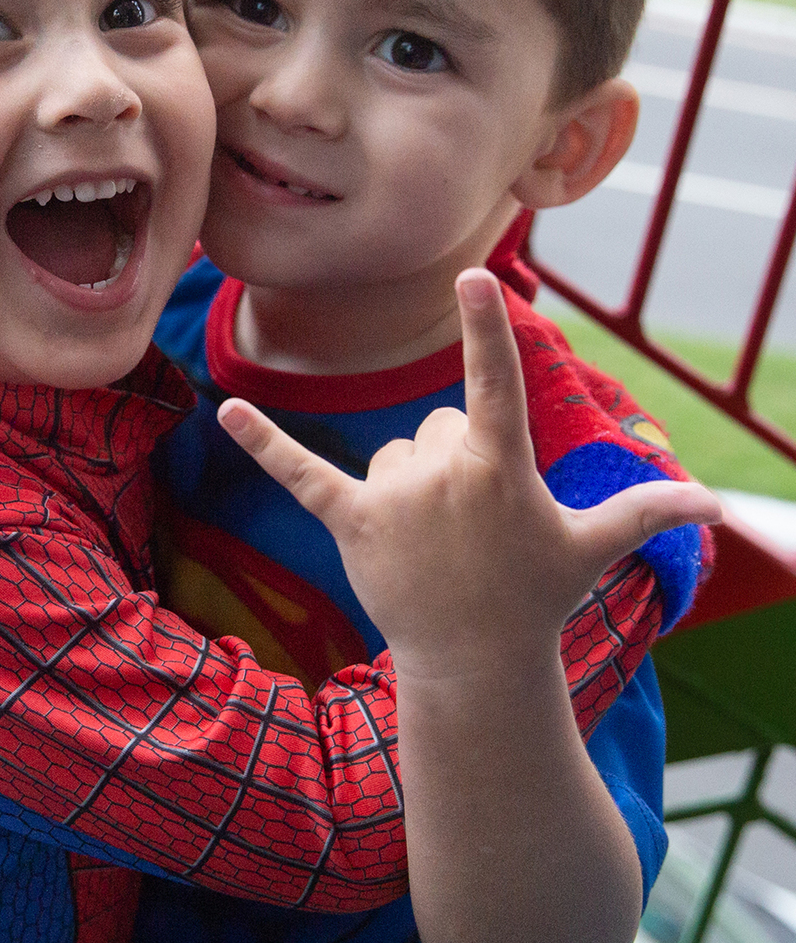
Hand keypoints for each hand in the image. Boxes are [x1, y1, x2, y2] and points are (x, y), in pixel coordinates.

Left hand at [217, 269, 720, 685]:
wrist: (473, 666)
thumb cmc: (535, 597)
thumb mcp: (591, 548)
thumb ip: (645, 512)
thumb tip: (717, 507)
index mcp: (500, 466)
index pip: (496, 382)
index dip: (488, 329)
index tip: (475, 276)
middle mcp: (441, 474)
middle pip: (437, 424)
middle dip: (455, 464)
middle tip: (473, 528)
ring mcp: (392, 499)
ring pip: (395, 452)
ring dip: (411, 485)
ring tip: (435, 541)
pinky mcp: (349, 522)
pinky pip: (300, 472)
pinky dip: (263, 443)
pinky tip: (225, 410)